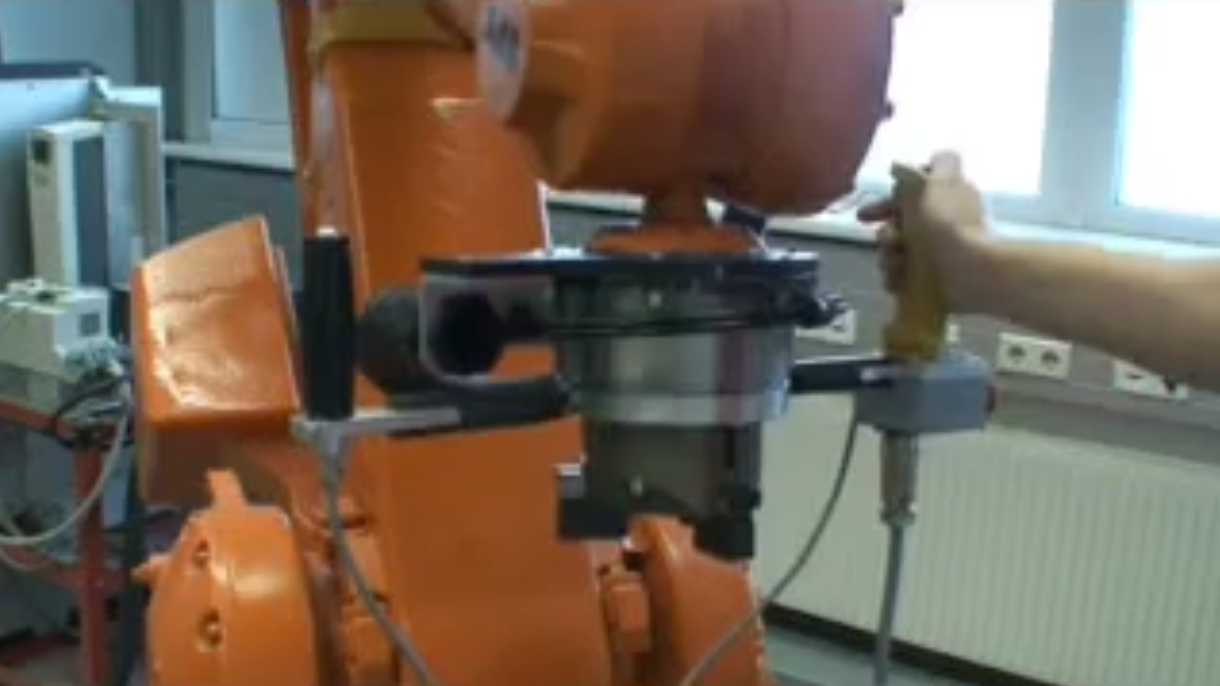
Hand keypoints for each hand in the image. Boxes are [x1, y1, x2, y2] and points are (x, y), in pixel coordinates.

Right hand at [857, 151, 990, 309]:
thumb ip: (916, 170)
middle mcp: (941, 224)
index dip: (891, 198)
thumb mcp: (934, 181)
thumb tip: (900, 166)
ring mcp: (935, 254)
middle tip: (888, 239)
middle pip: (899, 224)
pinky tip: (898, 278)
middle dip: (886, 231)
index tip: (875, 206)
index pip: (913, 192)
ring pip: (895, 250)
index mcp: (946, 197)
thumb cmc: (945, 223)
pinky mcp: (928, 281)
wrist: (965, 273)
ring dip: (889, 254)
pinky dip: (895, 275)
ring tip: (897, 261)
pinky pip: (898, 276)